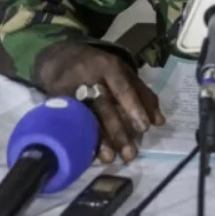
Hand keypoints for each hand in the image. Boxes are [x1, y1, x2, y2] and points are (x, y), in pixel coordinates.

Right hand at [34, 42, 163, 164]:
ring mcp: (69, 88)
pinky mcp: (54, 100)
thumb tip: (159, 121)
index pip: (123, 87)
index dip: (133, 107)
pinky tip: (87, 153)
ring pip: (84, 116)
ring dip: (97, 139)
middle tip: (130, 154)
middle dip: (117, 131)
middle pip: (103, 106)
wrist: (60, 57)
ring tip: (109, 159)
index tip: (144, 128)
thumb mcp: (122, 72)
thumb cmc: (98, 68)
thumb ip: (142, 94)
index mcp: (109, 66)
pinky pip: (68, 121)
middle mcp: (88, 76)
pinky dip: (79, 137)